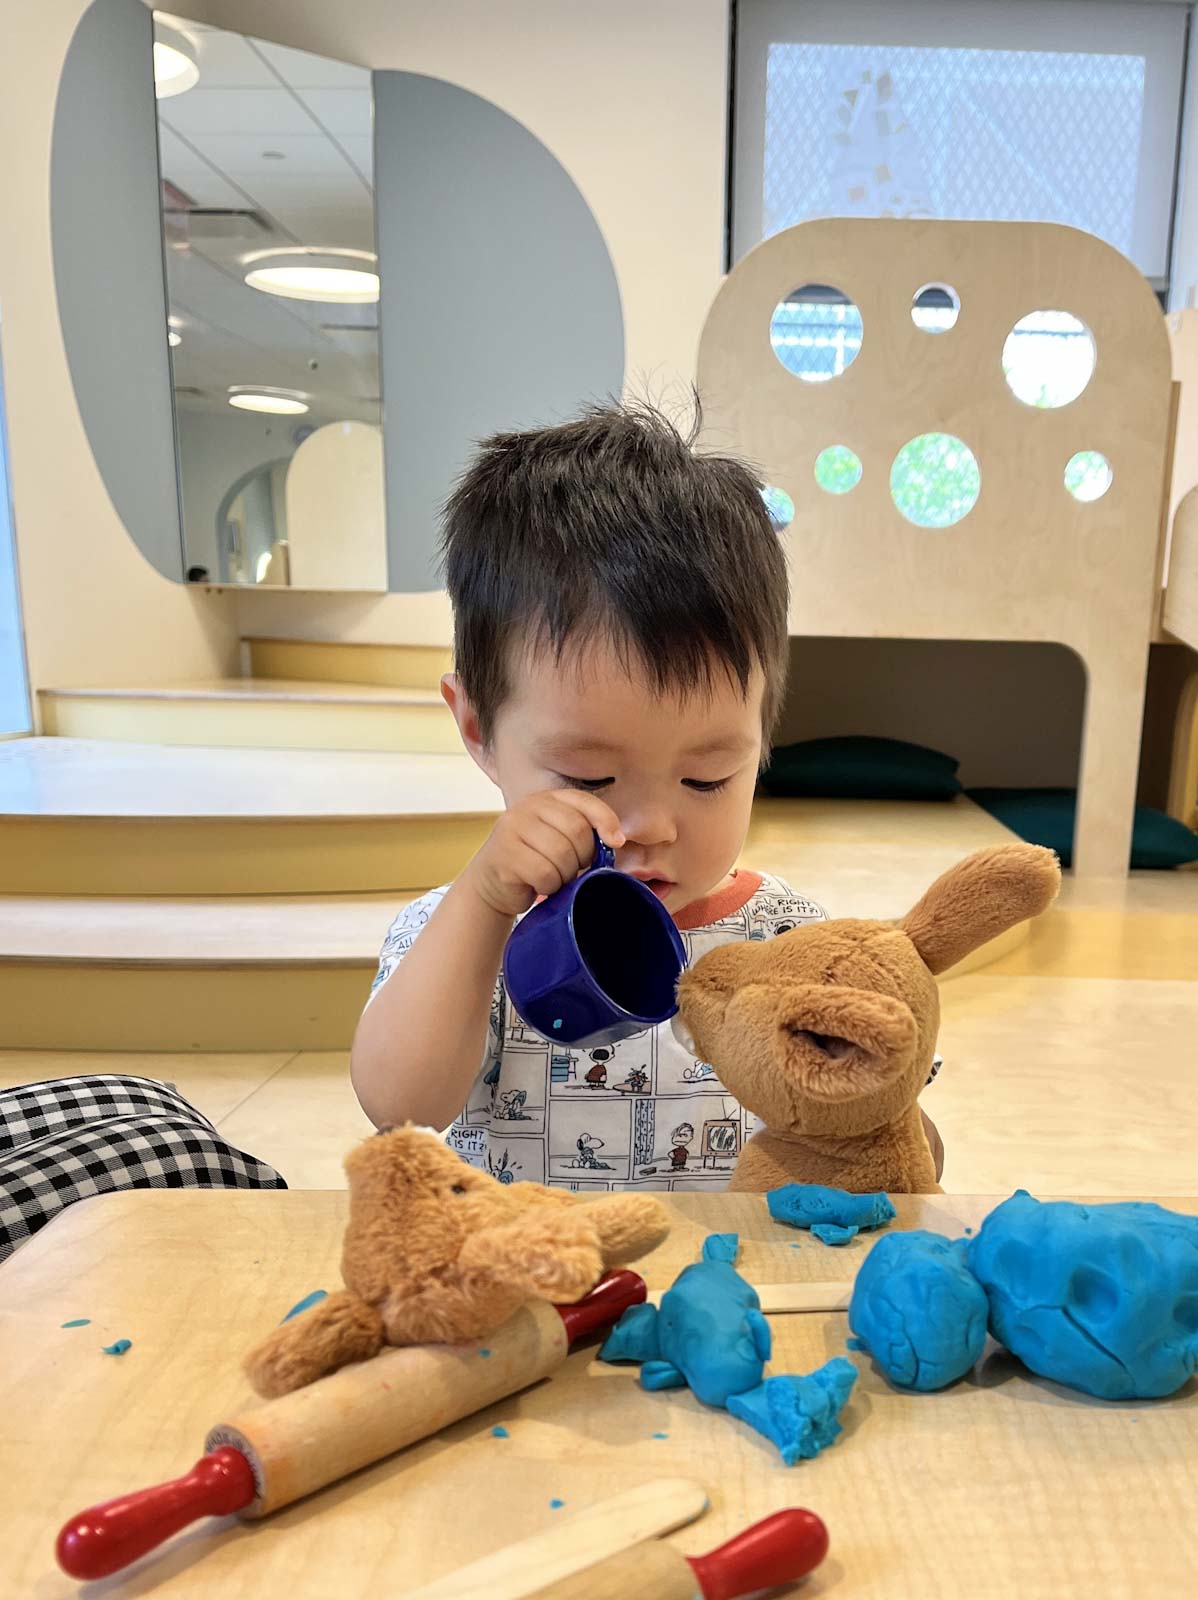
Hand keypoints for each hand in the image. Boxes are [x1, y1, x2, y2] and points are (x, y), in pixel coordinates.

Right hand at [464, 788, 623, 918]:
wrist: (492, 885)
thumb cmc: (535, 863)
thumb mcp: (560, 840)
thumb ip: (584, 833)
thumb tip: (616, 840)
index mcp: (546, 799)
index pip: (585, 801)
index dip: (606, 821)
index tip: (616, 842)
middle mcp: (527, 807)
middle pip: (577, 830)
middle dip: (583, 857)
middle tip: (572, 869)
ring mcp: (512, 828)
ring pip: (562, 854)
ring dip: (565, 875)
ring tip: (553, 877)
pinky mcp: (505, 853)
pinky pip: (545, 873)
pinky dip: (549, 886)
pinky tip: (538, 884)